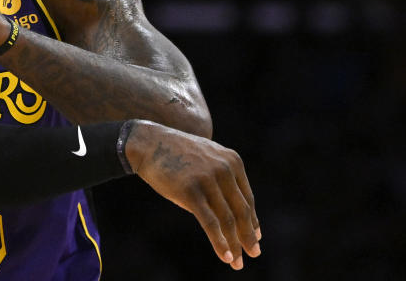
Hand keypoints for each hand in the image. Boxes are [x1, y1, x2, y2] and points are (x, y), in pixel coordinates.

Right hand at [127, 121, 260, 270]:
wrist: (149, 143)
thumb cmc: (177, 155)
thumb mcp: (207, 160)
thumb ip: (222, 179)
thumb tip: (230, 211)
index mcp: (232, 161)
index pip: (247, 198)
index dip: (253, 220)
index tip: (255, 236)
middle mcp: (224, 169)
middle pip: (241, 211)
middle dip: (249, 236)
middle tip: (254, 254)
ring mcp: (208, 179)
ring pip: (227, 219)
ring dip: (235, 244)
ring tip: (238, 263)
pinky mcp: (190, 191)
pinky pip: (210, 222)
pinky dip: (220, 242)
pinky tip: (226, 256)